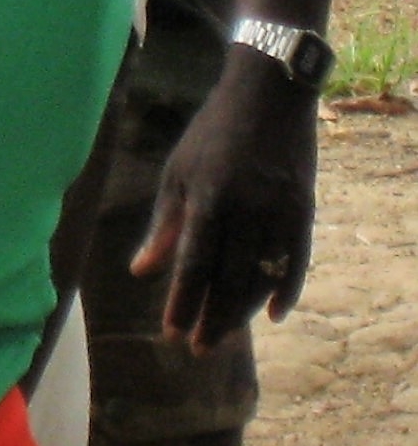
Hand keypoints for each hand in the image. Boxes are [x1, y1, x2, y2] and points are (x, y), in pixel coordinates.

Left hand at [130, 50, 316, 352]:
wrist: (268, 97)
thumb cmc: (212, 135)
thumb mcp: (178, 172)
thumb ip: (164, 225)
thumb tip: (141, 272)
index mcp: (206, 197)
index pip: (192, 262)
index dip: (182, 300)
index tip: (171, 332)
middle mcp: (245, 208)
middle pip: (228, 276)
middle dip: (211, 316)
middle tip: (198, 349)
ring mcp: (279, 210)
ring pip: (261, 274)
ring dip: (242, 310)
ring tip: (223, 336)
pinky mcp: (305, 209)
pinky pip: (298, 260)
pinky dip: (286, 289)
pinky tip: (272, 315)